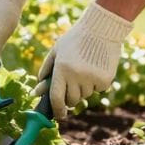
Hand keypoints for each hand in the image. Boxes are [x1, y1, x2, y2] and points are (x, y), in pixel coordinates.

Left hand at [33, 2, 132, 118]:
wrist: (100, 29)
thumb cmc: (75, 39)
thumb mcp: (56, 51)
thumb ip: (46, 70)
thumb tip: (38, 91)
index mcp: (62, 69)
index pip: (57, 98)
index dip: (56, 110)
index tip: (59, 115)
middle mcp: (76, 76)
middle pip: (72, 101)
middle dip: (70, 97)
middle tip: (72, 84)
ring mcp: (92, 79)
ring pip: (85, 95)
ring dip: (83, 88)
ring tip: (84, 68)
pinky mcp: (105, 79)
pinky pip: (98, 89)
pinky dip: (95, 83)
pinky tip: (95, 67)